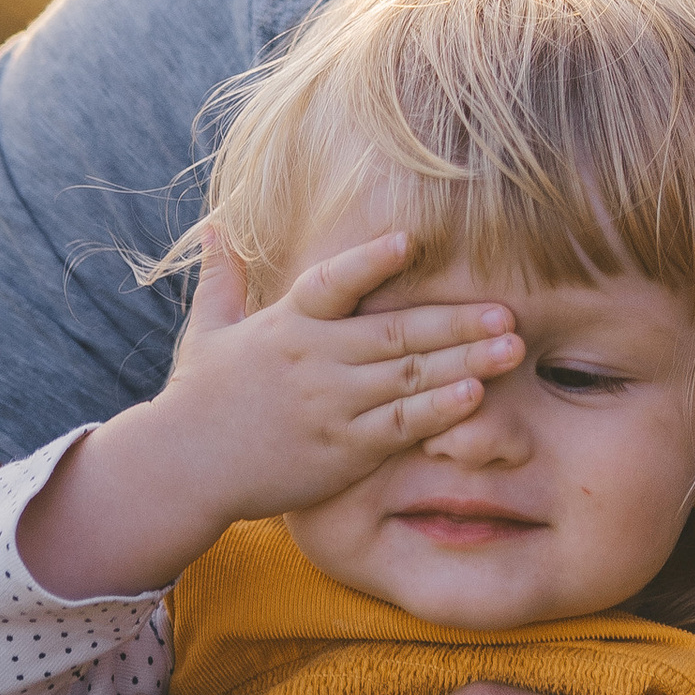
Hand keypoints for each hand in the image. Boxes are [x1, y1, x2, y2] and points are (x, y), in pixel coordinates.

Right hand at [19, 224, 522, 596]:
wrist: (182, 470)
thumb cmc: (200, 395)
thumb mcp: (207, 329)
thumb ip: (224, 276)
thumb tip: (216, 224)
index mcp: (287, 325)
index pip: (332, 285)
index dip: (370, 262)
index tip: (410, 241)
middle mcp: (314, 362)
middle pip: (395, 334)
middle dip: (456, 321)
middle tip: (508, 310)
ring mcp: (331, 407)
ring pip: (409, 380)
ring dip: (465, 362)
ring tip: (513, 349)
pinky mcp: (342, 451)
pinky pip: (399, 428)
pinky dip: (439, 412)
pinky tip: (475, 397)